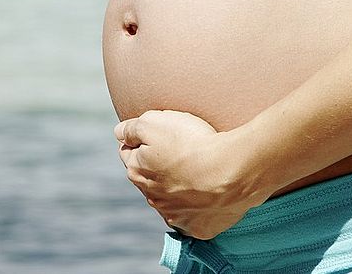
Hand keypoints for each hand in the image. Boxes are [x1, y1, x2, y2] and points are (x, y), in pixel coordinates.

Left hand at [114, 110, 268, 239]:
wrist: (232, 170)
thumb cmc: (192, 143)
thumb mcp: (153, 122)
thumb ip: (130, 128)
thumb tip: (119, 133)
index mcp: (137, 172)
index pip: (128, 153)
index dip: (142, 140)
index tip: (158, 134)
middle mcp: (152, 198)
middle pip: (150, 178)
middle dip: (159, 166)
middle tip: (181, 151)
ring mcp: (175, 216)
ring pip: (171, 200)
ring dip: (178, 188)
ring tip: (199, 172)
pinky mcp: (198, 228)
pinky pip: (194, 217)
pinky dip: (199, 207)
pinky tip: (209, 194)